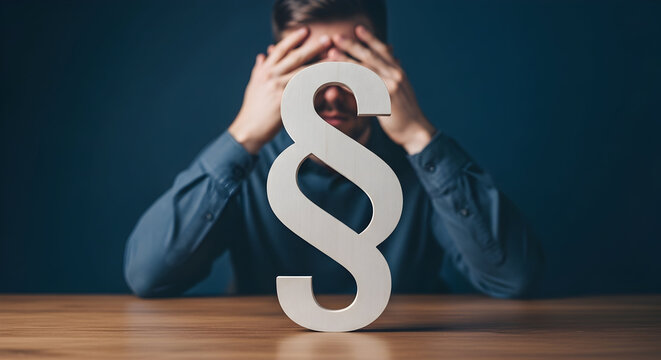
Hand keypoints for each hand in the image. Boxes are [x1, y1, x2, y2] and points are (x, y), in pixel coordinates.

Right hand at [229, 27, 331, 153]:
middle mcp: (271, 76)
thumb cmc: (252, 108)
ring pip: (304, 74)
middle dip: (312, 47)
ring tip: (334, 60)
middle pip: (295, 58)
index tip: (305, 31)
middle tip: (327, 39)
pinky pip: (305, 93)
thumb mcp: (254, 85)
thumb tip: (262, 55)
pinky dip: (318, 88)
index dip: (293, 39)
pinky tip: (330, 85)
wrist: (248, 129)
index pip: (280, 49)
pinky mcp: (285, 102)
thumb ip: (259, 69)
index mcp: (264, 70)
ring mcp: (278, 89)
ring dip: (320, 66)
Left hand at [330, 25, 436, 153]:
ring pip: (364, 71)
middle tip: (337, 37)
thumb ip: (395, 74)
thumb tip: (394, 58)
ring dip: (346, 61)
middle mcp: (396, 76)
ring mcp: (391, 88)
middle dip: (353, 45)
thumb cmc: (406, 112)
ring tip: (331, 54)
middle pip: (371, 57)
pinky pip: (362, 90)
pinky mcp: (384, 101)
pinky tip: (336, 81)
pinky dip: (348, 84)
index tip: (358, 29)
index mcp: (399, 71)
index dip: (370, 38)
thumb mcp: (403, 88)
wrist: (416, 130)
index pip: (383, 50)